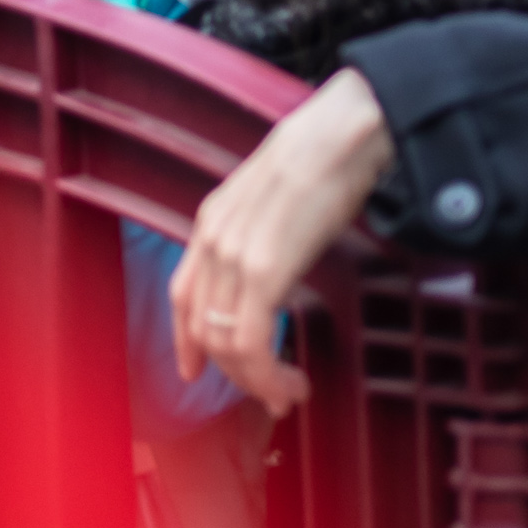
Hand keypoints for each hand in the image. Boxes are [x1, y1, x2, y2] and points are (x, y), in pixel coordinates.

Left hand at [171, 67, 391, 417]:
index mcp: (213, 221)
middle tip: (269, 393)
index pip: (183, 295)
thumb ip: (264, 235)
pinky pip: (251, 340)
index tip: (197, 369)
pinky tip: (292, 381)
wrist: (344, 133)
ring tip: (287, 391)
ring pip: (224, 341)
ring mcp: (233, 255)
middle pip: (201, 326)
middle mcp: (213, 239)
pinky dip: (267, 372)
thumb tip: (276, 271)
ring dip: (255, 379)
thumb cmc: (324, 160)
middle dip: (231, 371)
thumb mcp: (278, 200)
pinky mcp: (264, 269)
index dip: (187, 339)